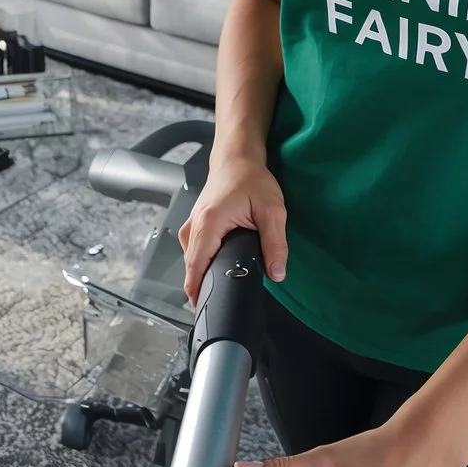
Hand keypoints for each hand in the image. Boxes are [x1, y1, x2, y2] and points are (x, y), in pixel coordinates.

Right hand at [178, 154, 287, 307]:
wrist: (237, 158)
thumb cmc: (251, 178)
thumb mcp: (272, 210)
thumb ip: (275, 244)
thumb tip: (277, 272)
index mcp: (209, 223)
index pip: (195, 266)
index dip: (198, 290)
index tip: (205, 308)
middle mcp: (194, 225)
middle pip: (190, 267)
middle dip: (201, 287)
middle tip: (217, 303)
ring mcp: (191, 224)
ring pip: (190, 259)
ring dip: (200, 275)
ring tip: (217, 289)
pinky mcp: (195, 224)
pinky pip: (192, 251)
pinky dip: (200, 263)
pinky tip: (214, 269)